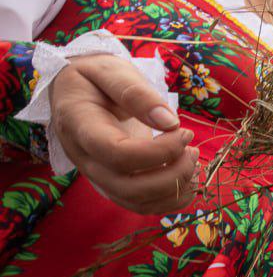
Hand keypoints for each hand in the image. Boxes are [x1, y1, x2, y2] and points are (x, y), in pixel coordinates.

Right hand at [49, 54, 198, 214]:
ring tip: (192, 160)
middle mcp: (86, 159)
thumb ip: (137, 94)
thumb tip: (169, 122)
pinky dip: (171, 199)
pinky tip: (188, 176)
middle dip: (172, 175)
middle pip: (129, 188)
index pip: (118, 154)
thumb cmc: (94, 78)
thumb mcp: (111, 71)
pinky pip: (141, 205)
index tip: (183, 132)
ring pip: (137, 202)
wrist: (76, 92)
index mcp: (80, 126)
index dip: (159, 151)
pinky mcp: (113, 184)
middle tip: (192, 149)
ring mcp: (98, 176)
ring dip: (175, 190)